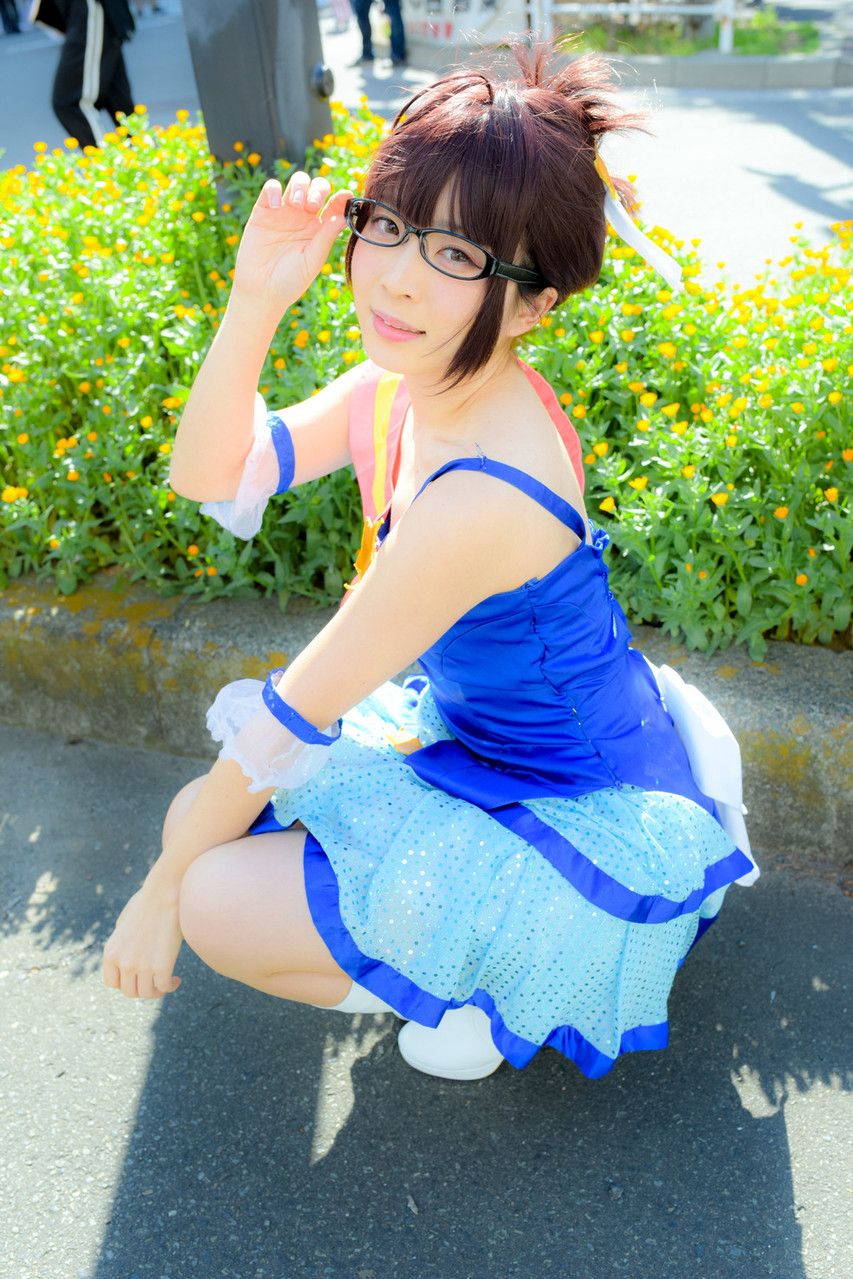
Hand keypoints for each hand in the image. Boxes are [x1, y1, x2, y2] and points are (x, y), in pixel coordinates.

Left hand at [102, 882, 183, 999]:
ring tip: (167, 982)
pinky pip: (163, 987)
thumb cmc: (147, 902)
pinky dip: (170, 986)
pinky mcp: (161, 966)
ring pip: (147, 993)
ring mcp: (141, 966)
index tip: (138, 979)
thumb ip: (120, 942)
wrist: (164, 893)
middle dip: (143, 989)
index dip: (126, 984)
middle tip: (155, 981)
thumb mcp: (124, 922)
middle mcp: (123, 962)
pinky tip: (176, 979)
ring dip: (157, 991)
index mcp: (111, 952)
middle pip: (130, 992)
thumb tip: (126, 955)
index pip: (112, 983)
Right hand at [230, 171, 352, 315]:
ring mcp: (283, 211)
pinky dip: (275, 190)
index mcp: (319, 228)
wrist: (261, 291)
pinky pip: (271, 188)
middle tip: (312, 205)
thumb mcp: (313, 260)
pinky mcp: (263, 211)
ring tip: (297, 204)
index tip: (346, 196)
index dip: (341, 197)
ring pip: (297, 182)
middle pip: (317, 187)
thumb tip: (343, 216)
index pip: (334, 205)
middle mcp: (303, 217)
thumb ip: (326, 237)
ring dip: (300, 186)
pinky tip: (277, 206)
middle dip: (318, 189)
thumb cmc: (290, 281)